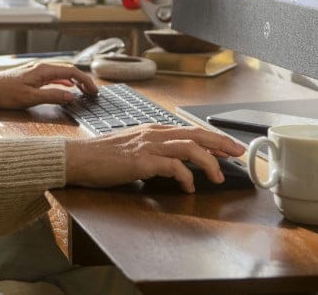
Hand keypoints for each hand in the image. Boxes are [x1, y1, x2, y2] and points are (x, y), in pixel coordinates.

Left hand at [0, 62, 97, 108]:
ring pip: (62, 73)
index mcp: (44, 70)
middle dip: (83, 81)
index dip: (86, 81)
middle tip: (93, 93)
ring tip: (84, 91)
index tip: (94, 91)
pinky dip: (64, 82)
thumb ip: (53, 96)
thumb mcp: (30, 98)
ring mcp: (37, 71)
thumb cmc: (5, 93)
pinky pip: (54, 77)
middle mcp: (42, 67)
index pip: (72, 72)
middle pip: (69, 71)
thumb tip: (72, 97)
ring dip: (75, 81)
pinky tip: (66, 88)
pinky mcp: (32, 76)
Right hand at [65, 125, 246, 192]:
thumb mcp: (134, 149)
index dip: (213, 138)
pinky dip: (185, 176)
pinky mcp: (142, 161)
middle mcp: (155, 133)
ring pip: (190, 147)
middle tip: (239, 153)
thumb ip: (155, 152)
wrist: (78, 158)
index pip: (191, 130)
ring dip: (209, 161)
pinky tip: (189, 186)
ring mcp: (148, 145)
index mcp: (154, 130)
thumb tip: (175, 164)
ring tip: (219, 176)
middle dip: (221, 142)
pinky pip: (172, 166)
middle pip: (197, 134)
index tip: (229, 146)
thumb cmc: (103, 157)